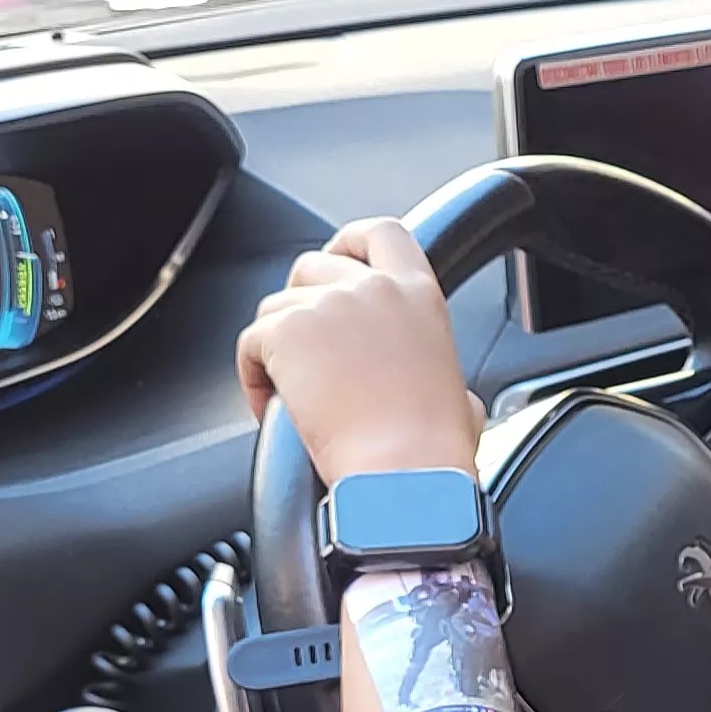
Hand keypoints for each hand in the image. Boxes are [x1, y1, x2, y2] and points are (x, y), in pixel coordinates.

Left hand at [237, 218, 485, 479]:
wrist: (401, 478)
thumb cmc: (432, 453)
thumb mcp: (460, 399)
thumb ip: (445, 378)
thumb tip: (459, 403)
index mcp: (420, 296)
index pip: (381, 233)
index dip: (350, 243)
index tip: (337, 261)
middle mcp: (374, 289)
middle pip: (313, 265)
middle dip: (300, 302)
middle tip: (304, 349)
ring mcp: (328, 305)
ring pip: (275, 307)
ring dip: (276, 348)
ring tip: (290, 396)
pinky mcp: (287, 331)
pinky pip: (250, 343)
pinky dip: (253, 376)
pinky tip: (272, 408)